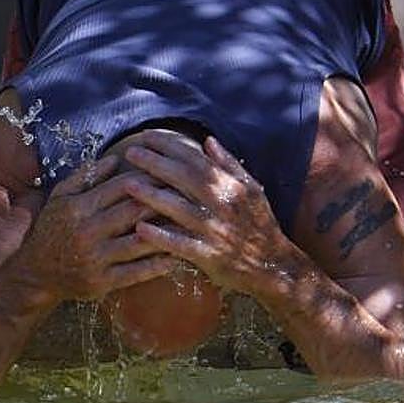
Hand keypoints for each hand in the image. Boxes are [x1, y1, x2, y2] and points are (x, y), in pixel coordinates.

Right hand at [10, 156, 179, 303]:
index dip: (148, 178)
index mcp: (77, 207)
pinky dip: (158, 265)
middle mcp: (87, 231)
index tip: (170, 173)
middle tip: (189, 195)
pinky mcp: (101, 282)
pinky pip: (136, 272)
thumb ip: (85, 176)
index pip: (120, 187)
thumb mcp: (60, 197)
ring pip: (139, 242)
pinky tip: (176, 257)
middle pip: (134, 212)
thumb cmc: (52, 229)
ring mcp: (95, 259)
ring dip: (167, 233)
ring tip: (190, 225)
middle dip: (164, 201)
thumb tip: (116, 158)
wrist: (35, 273)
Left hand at [123, 134, 297, 295]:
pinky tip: (140, 229)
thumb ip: (230, 164)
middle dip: (155, 163)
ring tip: (128, 185)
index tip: (147, 136)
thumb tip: (208, 141)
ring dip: (153, 196)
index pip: (196, 159)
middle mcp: (223, 205)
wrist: (274, 266)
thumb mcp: (252, 190)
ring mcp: (215, 230)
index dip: (170, 146)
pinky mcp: (209, 255)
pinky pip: (181, 244)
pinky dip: (161, 237)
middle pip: (184, 178)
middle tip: (130, 152)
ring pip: (180, 209)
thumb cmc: (260, 225)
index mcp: (232, 186)